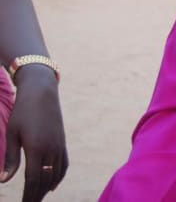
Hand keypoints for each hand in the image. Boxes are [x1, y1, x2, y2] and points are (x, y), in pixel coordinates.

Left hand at [1, 65, 67, 201]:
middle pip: (45, 180)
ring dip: (46, 189)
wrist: (42, 92)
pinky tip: (52, 185)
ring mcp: (59, 146)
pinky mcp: (62, 142)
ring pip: (56, 175)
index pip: (32, 180)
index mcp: (36, 148)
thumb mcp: (12, 134)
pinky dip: (58, 177)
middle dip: (36, 196)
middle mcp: (51, 149)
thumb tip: (4, 181)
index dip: (28, 196)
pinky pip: (63, 165)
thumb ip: (10, 159)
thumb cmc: (23, 112)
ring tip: (37, 198)